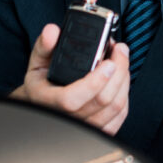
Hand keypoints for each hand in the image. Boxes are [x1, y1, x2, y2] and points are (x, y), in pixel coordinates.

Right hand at [10, 24, 130, 134]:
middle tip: (120, 50)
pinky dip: (125, 94)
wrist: (43, 105)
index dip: (94, 83)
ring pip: (115, 108)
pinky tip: (122, 78)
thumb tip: (52, 31)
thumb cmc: (42, 85)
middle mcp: (67, 119)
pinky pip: (120, 116)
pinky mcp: (99, 131)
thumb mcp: (37, 64)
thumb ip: (44, 46)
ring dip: (124, 80)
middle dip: (119, 71)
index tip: (108, 63)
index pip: (71, 100)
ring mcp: (85, 128)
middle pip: (102, 101)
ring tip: (122, 59)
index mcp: (49, 102)